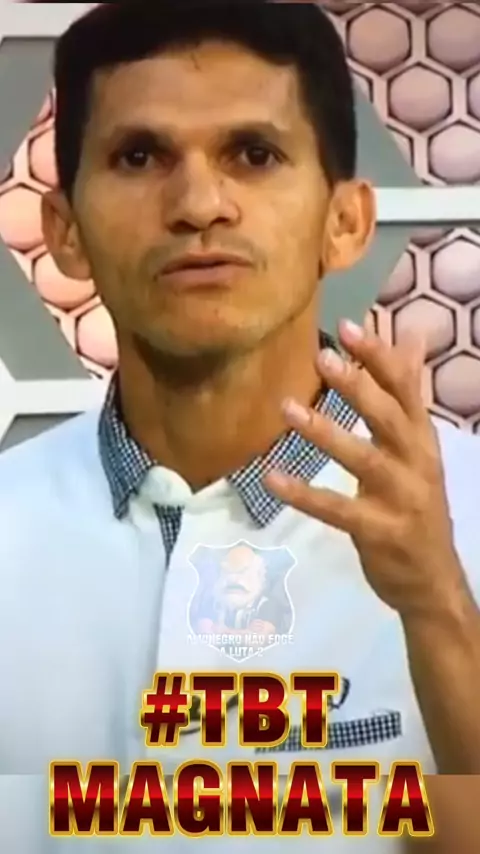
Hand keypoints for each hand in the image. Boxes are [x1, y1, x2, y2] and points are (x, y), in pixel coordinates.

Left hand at [264, 318, 466, 619]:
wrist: (433, 580)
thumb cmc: (417, 505)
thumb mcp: (418, 447)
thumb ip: (407, 393)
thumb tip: (411, 336)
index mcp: (422, 439)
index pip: (406, 389)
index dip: (379, 357)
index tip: (347, 327)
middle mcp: (417, 463)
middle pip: (388, 418)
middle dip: (357, 386)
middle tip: (322, 358)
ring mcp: (400, 499)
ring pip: (363, 459)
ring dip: (325, 433)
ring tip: (287, 408)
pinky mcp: (379, 531)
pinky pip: (337, 509)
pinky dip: (304, 494)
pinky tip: (272, 478)